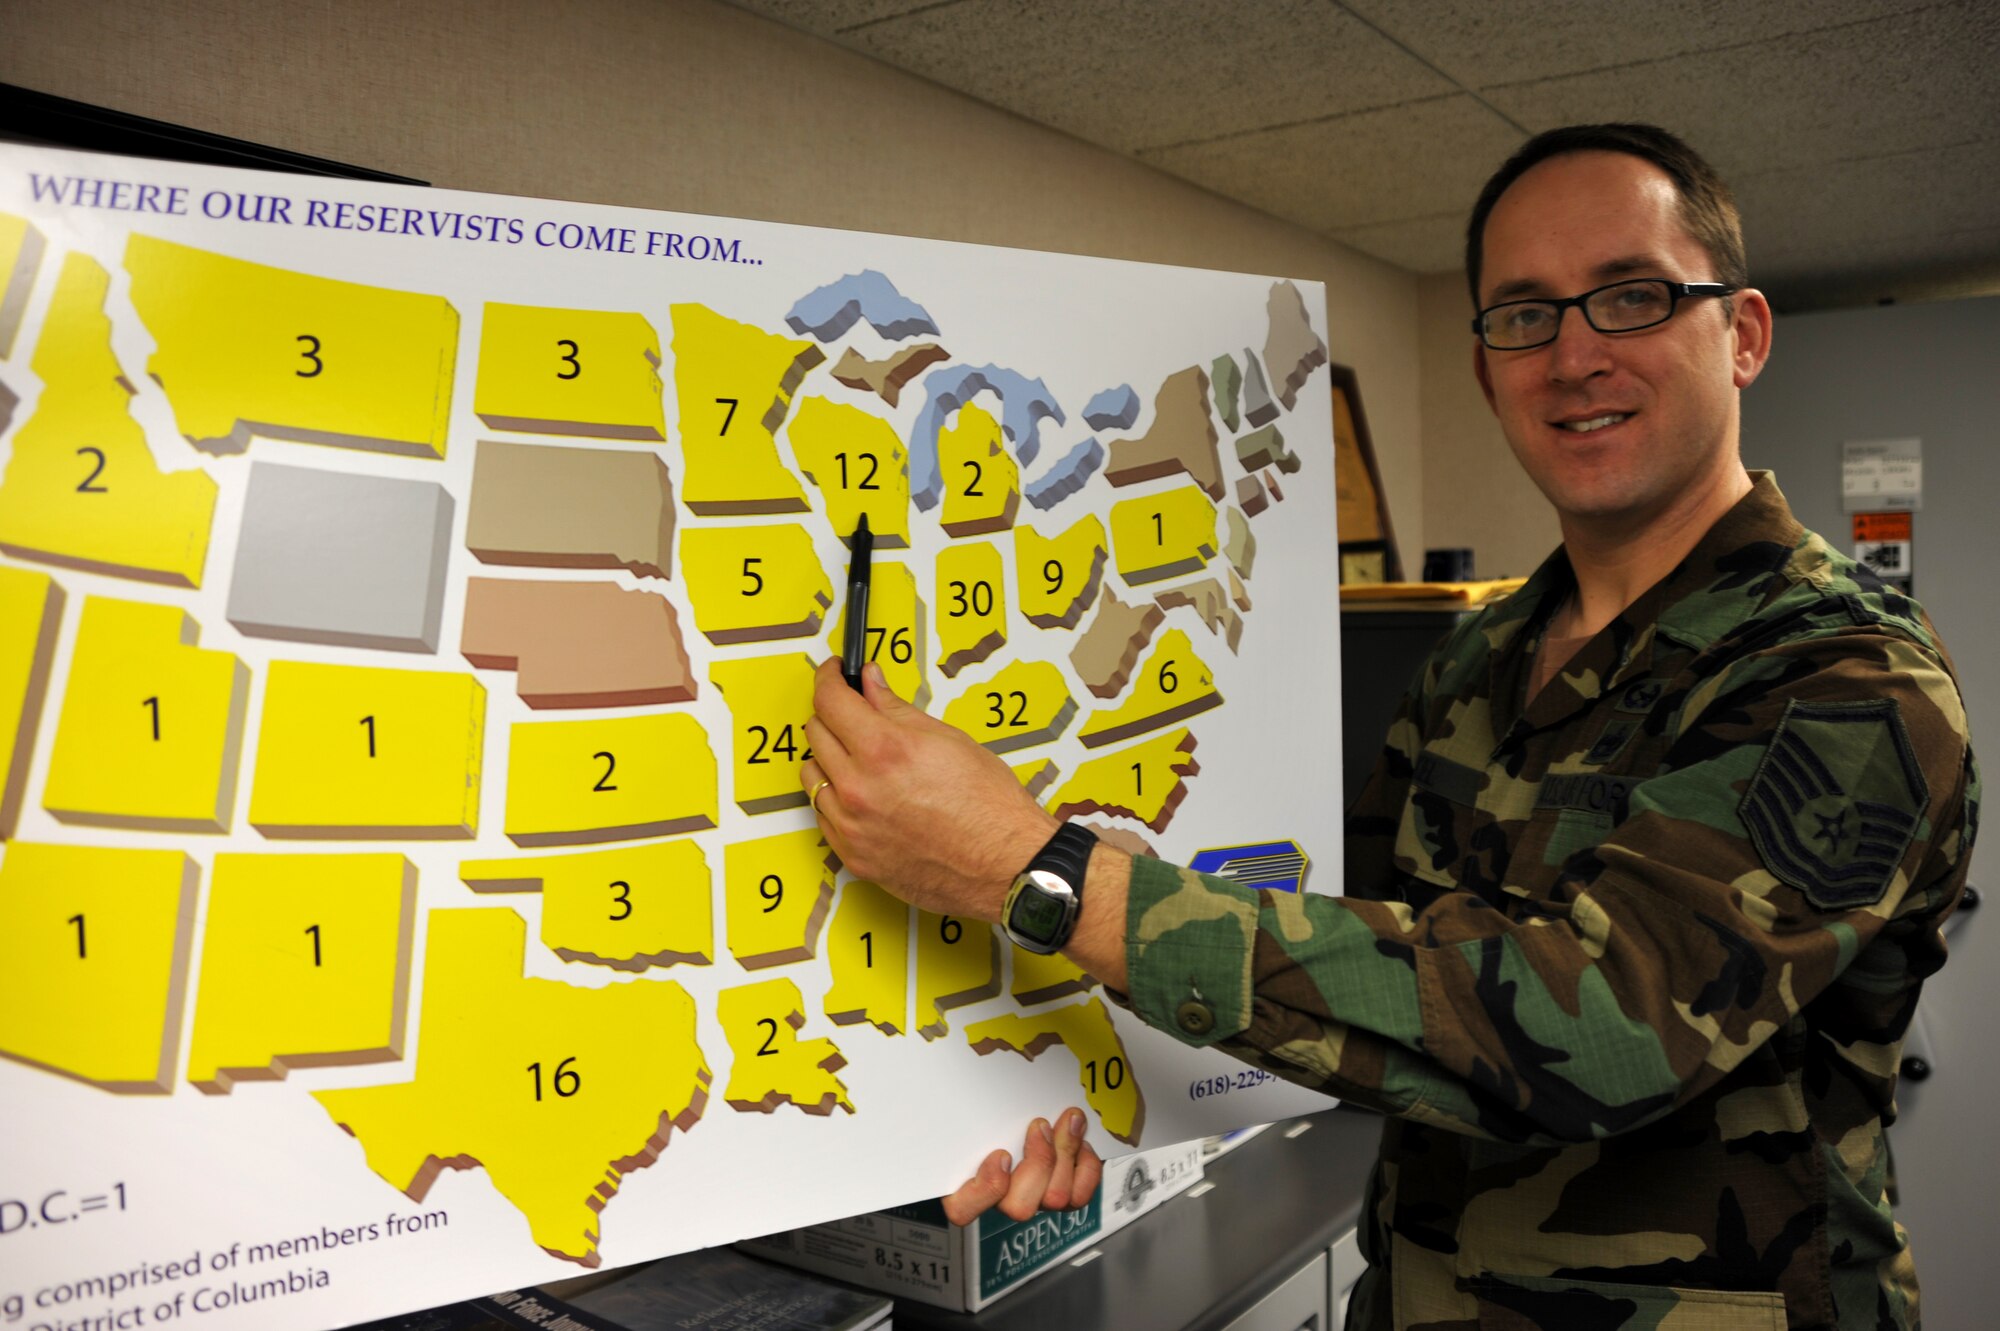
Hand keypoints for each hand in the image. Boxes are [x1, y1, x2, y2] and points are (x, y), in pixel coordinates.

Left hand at [802, 658, 1056, 920]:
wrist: (1005, 865)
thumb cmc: (989, 807)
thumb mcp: (948, 739)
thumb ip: (897, 709)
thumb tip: (871, 684)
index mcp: (884, 750)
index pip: (830, 699)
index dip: (830, 677)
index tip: (835, 673)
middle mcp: (859, 788)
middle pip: (815, 732)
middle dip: (832, 714)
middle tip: (855, 713)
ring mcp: (852, 826)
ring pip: (812, 775)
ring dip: (829, 758)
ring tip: (861, 759)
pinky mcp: (853, 856)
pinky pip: (823, 816)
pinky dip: (836, 798)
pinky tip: (864, 795)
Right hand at [943, 1108, 1103, 1224]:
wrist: (1029, 1111)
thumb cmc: (986, 1108)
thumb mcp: (966, 1105)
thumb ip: (955, 1104)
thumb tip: (943, 1077)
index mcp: (964, 1182)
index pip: (963, 1209)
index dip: (987, 1187)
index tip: (1001, 1153)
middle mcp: (1001, 1197)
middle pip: (1020, 1207)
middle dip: (1038, 1163)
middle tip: (1040, 1126)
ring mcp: (1034, 1197)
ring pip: (1055, 1199)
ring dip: (1066, 1155)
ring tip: (1068, 1122)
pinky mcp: (1063, 1192)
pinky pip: (1081, 1195)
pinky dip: (1086, 1166)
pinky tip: (1080, 1142)